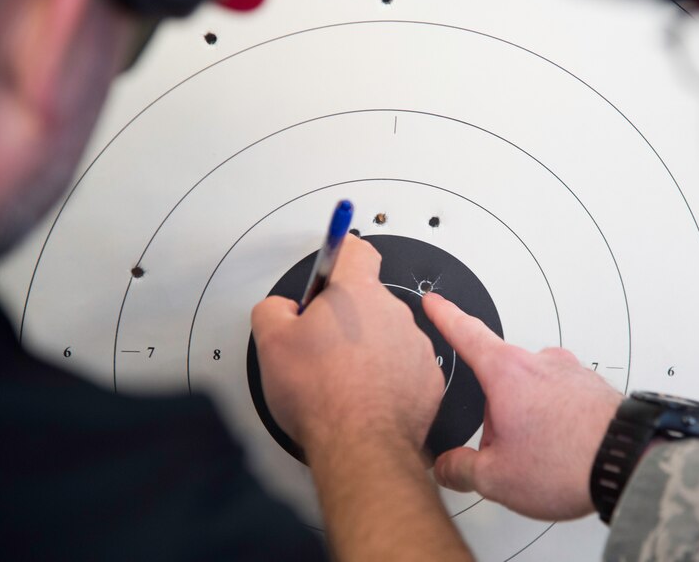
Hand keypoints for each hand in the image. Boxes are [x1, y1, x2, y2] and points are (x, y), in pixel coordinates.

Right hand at [251, 235, 444, 456]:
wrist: (360, 447)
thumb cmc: (320, 396)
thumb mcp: (270, 341)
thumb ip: (273, 308)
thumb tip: (281, 309)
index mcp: (356, 293)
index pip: (355, 250)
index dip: (340, 253)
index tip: (333, 259)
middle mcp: (394, 313)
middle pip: (367, 299)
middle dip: (346, 316)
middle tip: (320, 345)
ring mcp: (416, 347)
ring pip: (387, 336)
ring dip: (368, 348)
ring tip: (340, 379)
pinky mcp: (428, 380)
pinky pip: (404, 368)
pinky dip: (387, 378)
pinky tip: (364, 398)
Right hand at [422, 293, 622, 520]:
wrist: (630, 464)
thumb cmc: (569, 462)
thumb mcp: (496, 477)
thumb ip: (461, 469)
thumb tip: (448, 466)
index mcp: (507, 372)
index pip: (465, 332)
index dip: (444, 315)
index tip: (435, 301)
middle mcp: (540, 361)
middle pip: (499, 377)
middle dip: (496, 412)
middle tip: (509, 451)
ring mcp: (570, 371)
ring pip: (531, 391)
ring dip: (529, 419)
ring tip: (544, 457)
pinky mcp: (592, 386)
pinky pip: (561, 399)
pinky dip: (556, 421)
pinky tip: (563, 451)